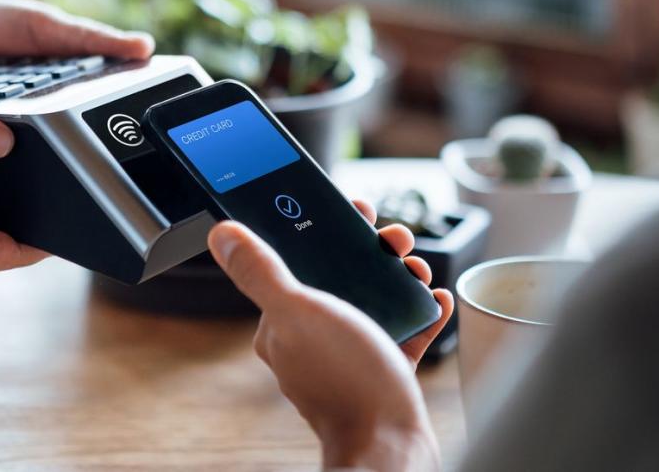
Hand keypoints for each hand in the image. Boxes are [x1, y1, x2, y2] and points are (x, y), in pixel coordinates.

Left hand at [208, 201, 453, 470]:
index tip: (355, 212)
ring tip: (418, 272)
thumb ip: (261, 272)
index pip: (297, 263)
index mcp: (282, 324)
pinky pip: (403, 333)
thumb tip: (222, 235)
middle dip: (373, 252)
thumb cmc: (346, 381)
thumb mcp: (298, 312)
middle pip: (340, 278)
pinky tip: (436, 301)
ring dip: (400, 279)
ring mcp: (349, 357)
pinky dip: (421, 314)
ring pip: (374, 302)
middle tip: (397, 240)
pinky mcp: (383, 374)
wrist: (392, 446)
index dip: (325, 231)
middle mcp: (312, 340)